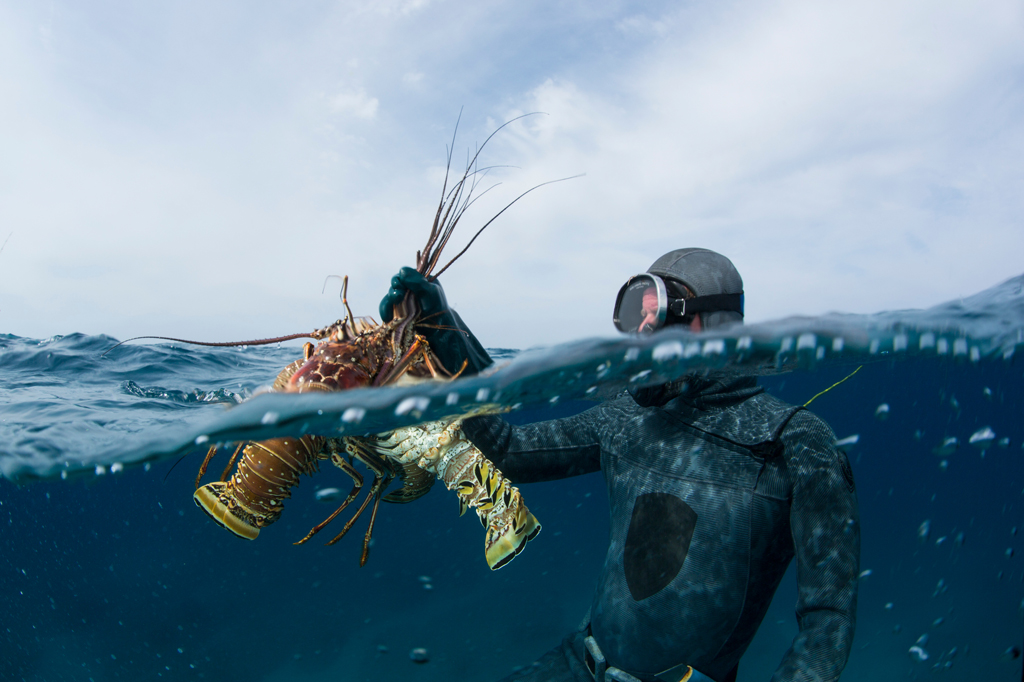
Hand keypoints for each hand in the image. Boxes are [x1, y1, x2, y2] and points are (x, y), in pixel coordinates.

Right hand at [378, 267, 492, 375]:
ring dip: (388, 302)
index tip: (401, 285)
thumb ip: (418, 281)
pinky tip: (387, 318)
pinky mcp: (398, 316)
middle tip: (399, 296)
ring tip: (393, 305)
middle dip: (394, 291)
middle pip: (394, 286)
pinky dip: (385, 313)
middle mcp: (411, 292)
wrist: (439, 335)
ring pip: (388, 299)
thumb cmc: (438, 312)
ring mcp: (404, 304)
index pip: (404, 275)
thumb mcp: (431, 293)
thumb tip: (402, 270)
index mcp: (420, 282)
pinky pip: (386, 311)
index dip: (400, 279)